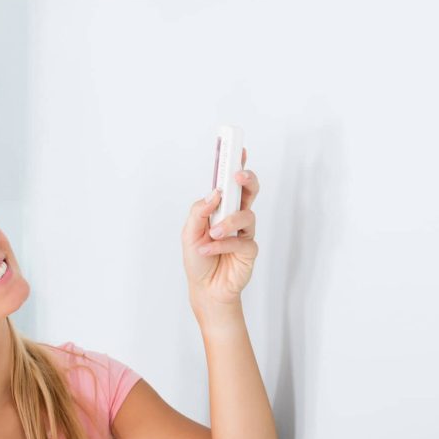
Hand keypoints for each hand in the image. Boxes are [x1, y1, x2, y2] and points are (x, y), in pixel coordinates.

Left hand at [182, 148, 259, 309]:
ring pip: (246, 215)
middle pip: (249, 191)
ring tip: (211, 233)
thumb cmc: (198, 258)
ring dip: (227, 223)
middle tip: (237, 177)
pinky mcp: (250, 250)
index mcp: (220, 208)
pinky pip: (241, 241)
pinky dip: (222, 244)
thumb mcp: (189, 232)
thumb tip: (214, 193)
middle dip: (246, 179)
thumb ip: (200, 211)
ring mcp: (244, 233)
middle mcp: (235, 217)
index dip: (236, 165)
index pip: (230, 183)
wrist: (205, 289)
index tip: (238, 149)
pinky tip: (210, 249)